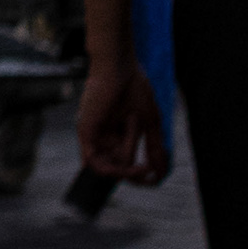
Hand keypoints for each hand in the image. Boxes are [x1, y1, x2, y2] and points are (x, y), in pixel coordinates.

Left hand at [75, 58, 170, 189]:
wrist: (120, 67)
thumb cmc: (135, 89)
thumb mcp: (150, 123)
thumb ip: (155, 148)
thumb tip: (161, 174)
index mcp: (118, 135)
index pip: (124, 164)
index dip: (138, 176)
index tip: (153, 180)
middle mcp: (105, 137)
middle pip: (118, 168)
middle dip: (134, 174)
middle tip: (147, 172)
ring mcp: (95, 135)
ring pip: (108, 167)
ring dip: (126, 173)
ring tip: (141, 168)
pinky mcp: (86, 131)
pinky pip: (92, 161)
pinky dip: (109, 170)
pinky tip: (125, 168)